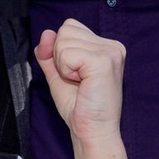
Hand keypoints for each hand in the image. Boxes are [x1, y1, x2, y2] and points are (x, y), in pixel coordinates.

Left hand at [35, 21, 130, 158]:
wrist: (92, 132)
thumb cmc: (80, 108)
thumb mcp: (58, 74)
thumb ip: (49, 53)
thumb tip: (46, 33)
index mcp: (106, 46)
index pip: (70, 26)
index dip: (61, 49)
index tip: (75, 74)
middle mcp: (112, 46)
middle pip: (66, 29)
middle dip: (61, 57)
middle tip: (77, 80)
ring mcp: (110, 52)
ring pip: (64, 40)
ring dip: (63, 65)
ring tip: (80, 83)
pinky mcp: (103, 61)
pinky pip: (66, 53)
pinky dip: (65, 70)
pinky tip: (81, 84)